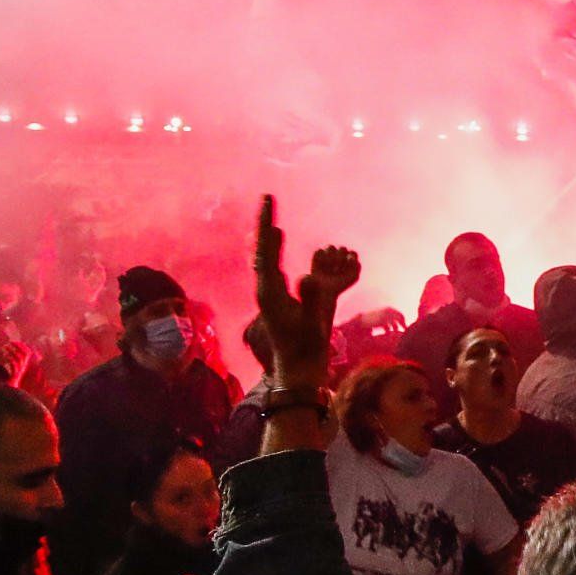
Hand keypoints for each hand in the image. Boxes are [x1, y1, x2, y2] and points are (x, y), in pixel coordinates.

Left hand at [251, 198, 349, 393]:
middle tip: (267, 200)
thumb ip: (312, 299)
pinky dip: (274, 252)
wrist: (298, 375)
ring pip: (265, 259)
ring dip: (269, 238)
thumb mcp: (313, 324)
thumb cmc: (307, 351)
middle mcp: (266, 291)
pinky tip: (277, 244)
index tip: (269, 201)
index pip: (265, 251)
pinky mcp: (277, 301)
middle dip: (265, 225)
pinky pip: (273, 268)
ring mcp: (271, 296)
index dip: (267, 224)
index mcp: (270, 293)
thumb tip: (309, 277)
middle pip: (262, 251)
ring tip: (271, 220)